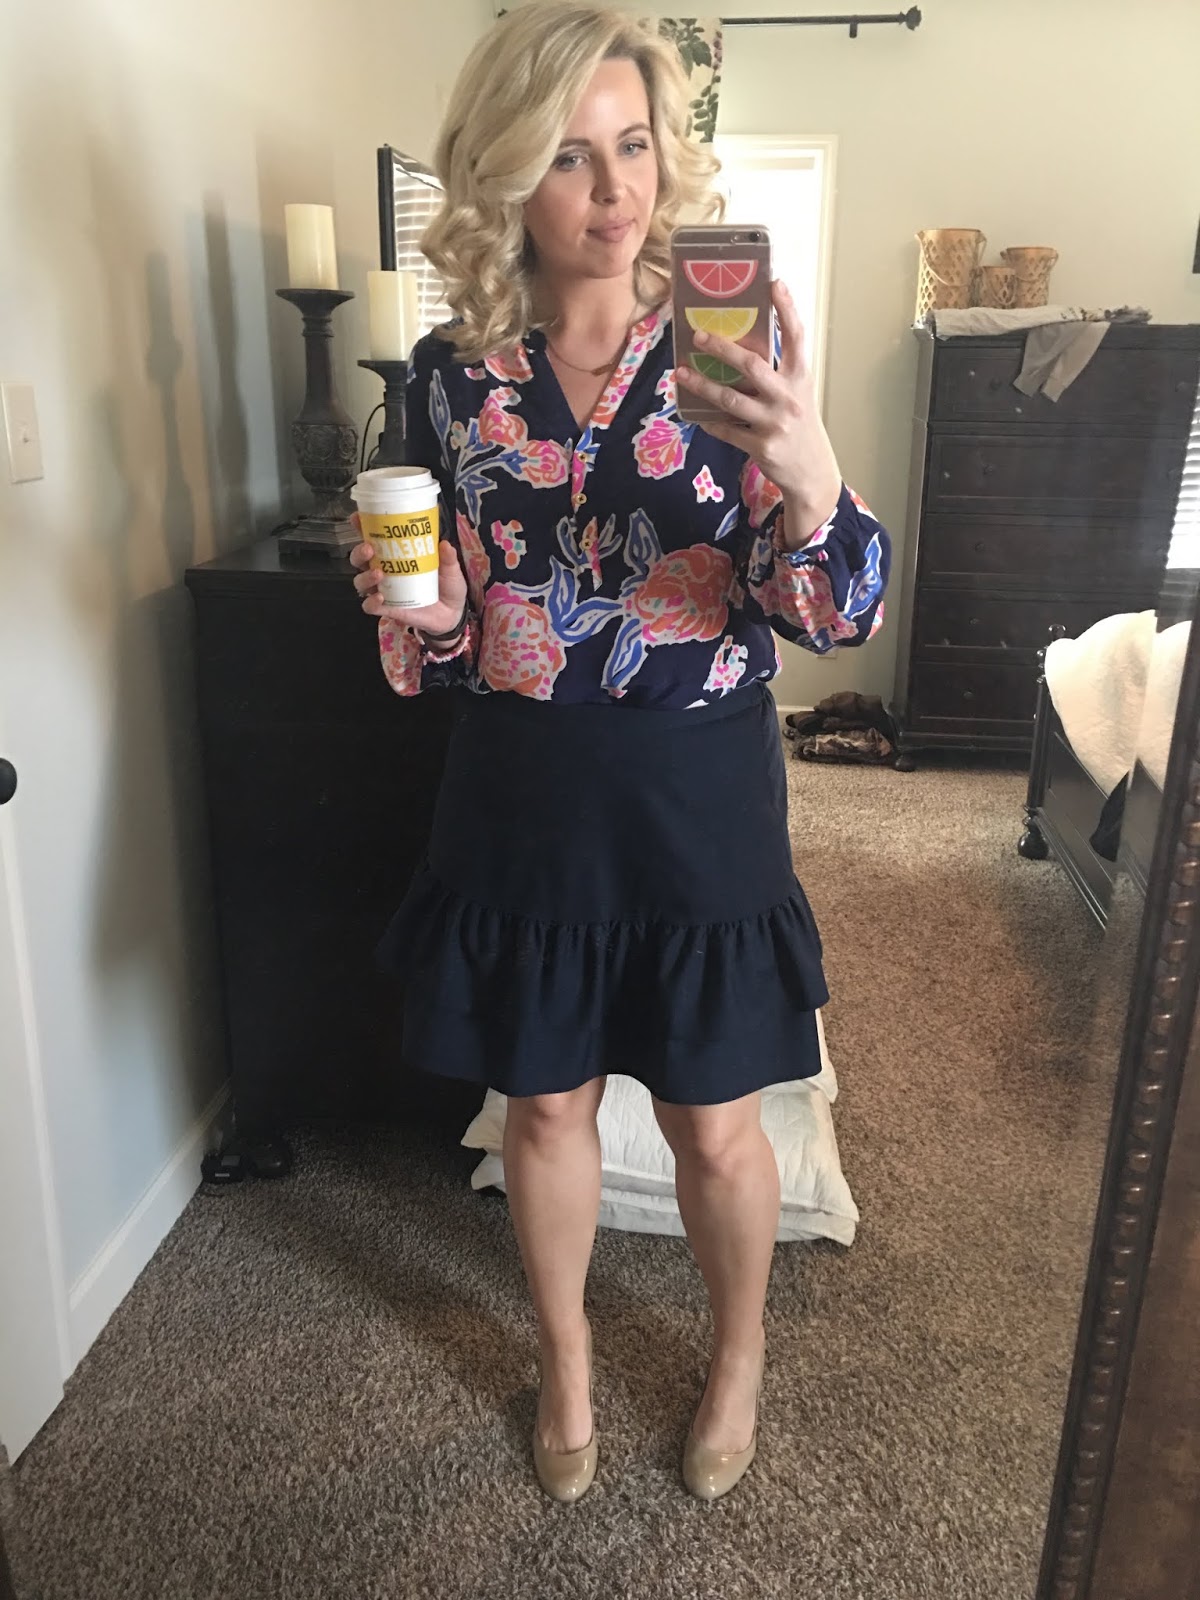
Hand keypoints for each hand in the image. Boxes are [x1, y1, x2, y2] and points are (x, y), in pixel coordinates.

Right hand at [349, 513, 468, 635]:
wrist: (451, 614)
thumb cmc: (447, 585)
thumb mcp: (450, 569)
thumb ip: (448, 557)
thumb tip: (444, 544)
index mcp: (395, 554)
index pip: (373, 537)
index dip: (361, 526)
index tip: (357, 518)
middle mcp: (384, 570)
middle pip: (359, 559)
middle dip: (359, 552)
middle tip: (369, 548)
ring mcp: (384, 590)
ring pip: (360, 581)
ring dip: (365, 576)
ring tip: (378, 573)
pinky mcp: (387, 608)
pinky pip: (370, 606)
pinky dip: (371, 602)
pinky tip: (380, 597)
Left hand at [675, 279, 842, 543]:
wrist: (811, 472)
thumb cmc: (799, 424)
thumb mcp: (797, 393)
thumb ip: (777, 372)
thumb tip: (740, 346)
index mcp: (800, 377)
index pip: (796, 336)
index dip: (787, 308)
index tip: (774, 282)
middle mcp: (789, 396)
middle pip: (752, 364)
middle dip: (722, 349)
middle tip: (698, 335)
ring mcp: (775, 423)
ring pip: (731, 399)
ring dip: (702, 385)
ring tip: (681, 373)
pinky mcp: (762, 446)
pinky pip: (727, 430)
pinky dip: (709, 422)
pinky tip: (695, 413)